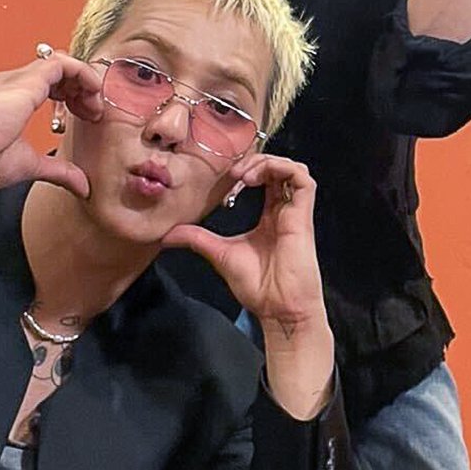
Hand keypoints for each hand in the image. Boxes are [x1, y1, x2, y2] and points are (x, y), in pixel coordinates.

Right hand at [0, 50, 101, 196]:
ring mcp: (19, 79)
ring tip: (93, 107)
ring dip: (85, 82)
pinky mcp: (26, 81)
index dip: (73, 96)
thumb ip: (58, 171)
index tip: (86, 117)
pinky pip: (63, 63)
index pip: (50, 84)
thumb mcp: (28, 165)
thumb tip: (82, 185)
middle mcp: (14, 84)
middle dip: (82, 89)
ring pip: (62, 63)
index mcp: (11, 99)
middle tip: (93, 113)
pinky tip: (91, 94)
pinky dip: (83, 74)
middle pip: (58, 71)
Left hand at [164, 155, 333, 419]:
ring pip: (293, 169)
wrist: (277, 308)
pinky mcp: (303, 215)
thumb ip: (198, 239)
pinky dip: (281, 169)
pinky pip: (304, 180)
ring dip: (268, 163)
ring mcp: (296, 211)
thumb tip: (167, 235)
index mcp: (270, 216)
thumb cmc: (257, 285)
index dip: (248, 170)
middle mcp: (285, 210)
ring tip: (244, 176)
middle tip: (232, 173)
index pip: (266, 179)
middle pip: (278, 169)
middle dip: (255, 161)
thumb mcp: (220, 254)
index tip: (225, 179)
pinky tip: (256, 180)